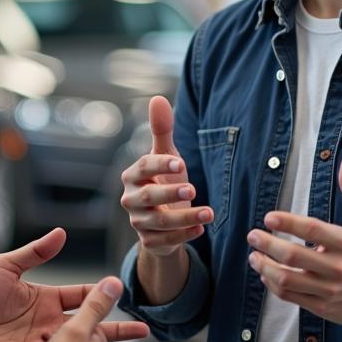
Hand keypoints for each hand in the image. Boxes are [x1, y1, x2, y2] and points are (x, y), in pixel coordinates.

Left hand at [0, 227, 146, 341]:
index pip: (82, 296)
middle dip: (118, 327)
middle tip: (145, 328)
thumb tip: (62, 233)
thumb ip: (36, 252)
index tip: (122, 289)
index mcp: (45, 298)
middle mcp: (48, 323)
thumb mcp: (6, 265)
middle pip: (90, 324)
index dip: (102, 293)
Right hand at [120, 96, 211, 257]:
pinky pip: (166, 241)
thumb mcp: (166, 156)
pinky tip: (201, 229)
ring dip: (185, 218)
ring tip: (210, 212)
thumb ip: (161, 130)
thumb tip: (158, 99)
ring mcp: (138, 222)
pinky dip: (184, 236)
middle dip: (170, 193)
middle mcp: (131, 199)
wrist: (163, 219)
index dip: (161, 165)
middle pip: (149, 197)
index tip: (181, 164)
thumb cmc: (163, 180)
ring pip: (159, 222)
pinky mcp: (149, 242)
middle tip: (193, 189)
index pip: (144, 167)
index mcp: (132, 175)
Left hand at [245, 153, 341, 328]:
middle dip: (268, 245)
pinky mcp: (322, 307)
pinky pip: (291, 296)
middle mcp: (338, 268)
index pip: (312, 230)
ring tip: (254, 256)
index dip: (288, 223)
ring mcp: (329, 290)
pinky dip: (274, 285)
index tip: (268, 217)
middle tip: (253, 235)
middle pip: (294, 256)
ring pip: (288, 280)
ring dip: (265, 267)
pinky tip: (266, 273)